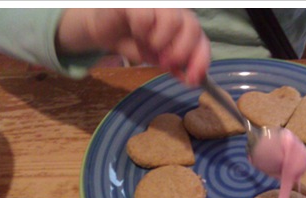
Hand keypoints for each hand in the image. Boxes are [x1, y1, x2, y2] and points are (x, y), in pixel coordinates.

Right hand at [56, 9, 210, 84]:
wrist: (104, 30)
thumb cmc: (133, 41)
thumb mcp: (157, 58)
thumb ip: (175, 66)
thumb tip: (190, 77)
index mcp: (183, 25)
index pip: (201, 40)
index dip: (200, 61)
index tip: (191, 80)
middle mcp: (174, 11)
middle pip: (192, 27)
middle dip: (181, 52)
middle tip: (165, 63)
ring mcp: (156, 4)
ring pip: (171, 19)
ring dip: (159, 42)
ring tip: (146, 46)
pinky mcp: (135, 2)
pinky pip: (145, 17)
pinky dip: (141, 32)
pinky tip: (135, 34)